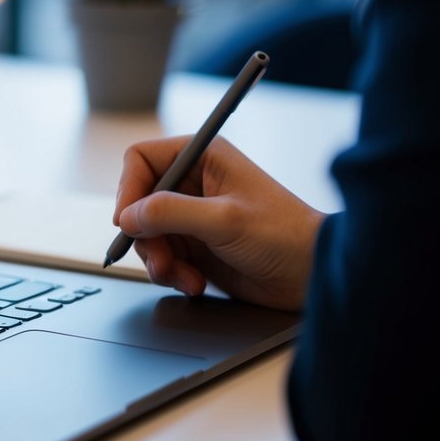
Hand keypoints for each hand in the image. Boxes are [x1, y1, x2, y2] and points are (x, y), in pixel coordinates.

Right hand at [113, 136, 324, 311]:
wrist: (312, 277)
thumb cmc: (284, 236)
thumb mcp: (224, 220)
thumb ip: (170, 213)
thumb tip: (127, 217)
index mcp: (203, 157)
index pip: (141, 160)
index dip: (129, 189)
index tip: (127, 221)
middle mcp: (193, 183)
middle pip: (139, 203)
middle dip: (145, 236)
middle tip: (161, 260)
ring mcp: (192, 217)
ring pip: (146, 234)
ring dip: (158, 260)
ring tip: (182, 277)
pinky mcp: (194, 246)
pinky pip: (161, 257)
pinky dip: (171, 274)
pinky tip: (194, 283)